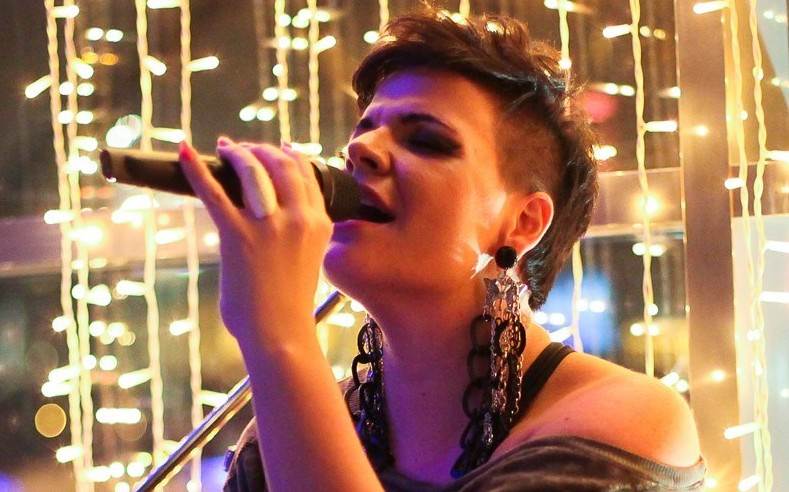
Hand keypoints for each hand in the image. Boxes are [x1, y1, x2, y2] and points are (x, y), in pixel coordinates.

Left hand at [178, 137, 331, 347]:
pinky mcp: (237, 235)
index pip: (306, 172)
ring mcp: (268, 225)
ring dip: (237, 153)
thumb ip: (299, 230)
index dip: (287, 154)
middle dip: (261, 150)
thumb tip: (276, 213)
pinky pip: (214, 193)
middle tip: (244, 149)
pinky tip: (184, 152)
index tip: (274, 148)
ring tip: (226, 148)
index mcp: (318, 222)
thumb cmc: (290, 302)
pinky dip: (196, 169)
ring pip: (253, 170)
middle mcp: (298, 218)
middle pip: (281, 164)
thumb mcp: (308, 257)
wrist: (280, 332)